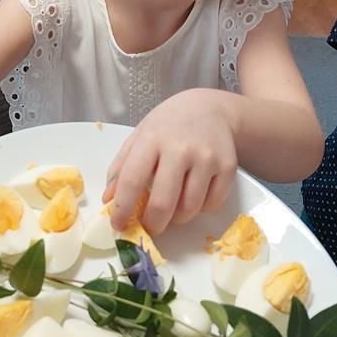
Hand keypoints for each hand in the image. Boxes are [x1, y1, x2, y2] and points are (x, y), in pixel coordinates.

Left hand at [103, 89, 237, 235]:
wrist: (209, 107)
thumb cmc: (168, 124)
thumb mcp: (139, 136)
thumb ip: (121, 166)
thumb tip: (108, 200)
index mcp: (152, 139)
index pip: (132, 180)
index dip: (122, 208)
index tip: (118, 225)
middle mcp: (180, 149)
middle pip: (163, 202)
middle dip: (153, 224)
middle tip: (149, 228)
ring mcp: (206, 158)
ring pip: (189, 208)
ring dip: (177, 219)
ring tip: (171, 211)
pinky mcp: (227, 167)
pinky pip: (212, 204)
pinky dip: (200, 209)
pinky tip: (193, 198)